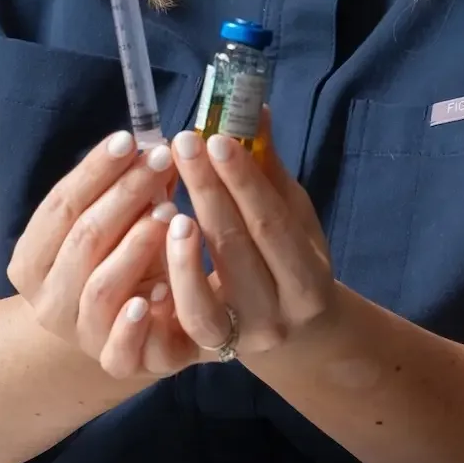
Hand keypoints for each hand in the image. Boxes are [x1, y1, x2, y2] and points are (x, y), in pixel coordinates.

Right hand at [5, 129, 200, 377]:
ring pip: (100, 286)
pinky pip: (120, 348)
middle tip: (161, 163)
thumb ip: (127, 191)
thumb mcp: (115, 225)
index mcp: (32, 259)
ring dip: (135, 246)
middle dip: (124, 195)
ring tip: (169, 214)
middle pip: (83, 238)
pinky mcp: (114, 365)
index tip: (130, 139)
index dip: (94, 170)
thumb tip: (156, 145)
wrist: (114, 335)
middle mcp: (46, 298)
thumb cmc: (116, 265)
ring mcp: (78, 333)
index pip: (60, 205)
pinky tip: (164, 290)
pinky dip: (137, 320)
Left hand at [164, 107, 335, 358]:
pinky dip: (167, 286)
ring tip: (165, 201)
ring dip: (182, 249)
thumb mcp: (292, 217)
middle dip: (208, 192)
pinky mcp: (207, 353)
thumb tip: (251, 109)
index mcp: (309, 278)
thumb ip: (268, 171)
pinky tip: (154, 246)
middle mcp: (279, 313)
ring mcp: (242, 337)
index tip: (215, 137)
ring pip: (204, 299)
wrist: (295, 335)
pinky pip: (181, 324)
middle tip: (182, 144)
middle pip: (237, 250)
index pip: (272, 221)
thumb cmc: (289, 259)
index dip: (243, 179)